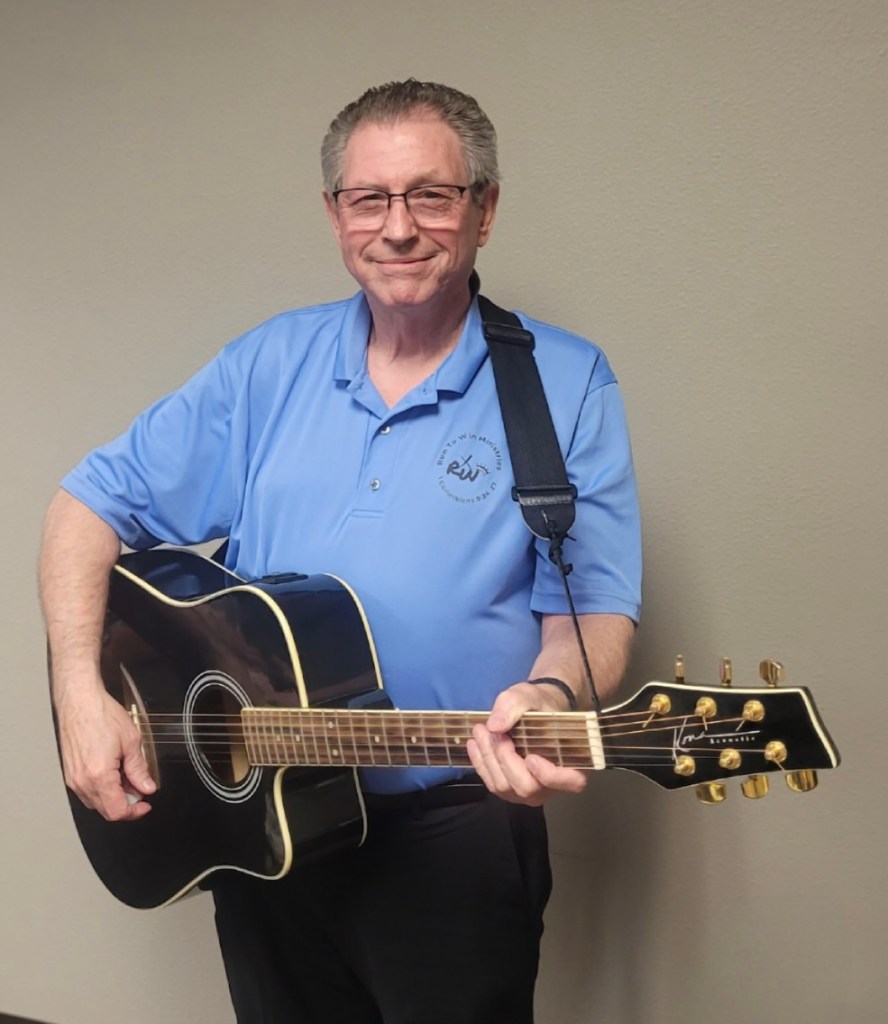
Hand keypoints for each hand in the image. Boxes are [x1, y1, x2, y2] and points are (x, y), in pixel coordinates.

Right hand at [55, 680, 155, 820]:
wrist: (80, 701)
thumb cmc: (101, 715)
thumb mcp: (131, 741)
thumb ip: (140, 769)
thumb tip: (147, 787)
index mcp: (99, 776)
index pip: (117, 811)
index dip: (134, 812)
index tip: (145, 805)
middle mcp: (82, 781)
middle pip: (106, 810)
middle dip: (127, 803)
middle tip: (140, 788)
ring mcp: (73, 778)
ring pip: (96, 802)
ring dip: (115, 796)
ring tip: (128, 776)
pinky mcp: (70, 772)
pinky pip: (87, 790)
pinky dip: (103, 788)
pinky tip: (114, 772)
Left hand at [467, 682, 586, 805]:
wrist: (534, 709)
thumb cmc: (539, 703)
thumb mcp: (528, 695)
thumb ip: (513, 705)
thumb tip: (495, 725)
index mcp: (572, 762)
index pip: (571, 782)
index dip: (550, 775)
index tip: (531, 757)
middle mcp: (553, 785)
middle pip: (526, 786)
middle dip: (504, 758)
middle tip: (491, 731)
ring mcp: (530, 791)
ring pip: (504, 787)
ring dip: (488, 758)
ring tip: (479, 730)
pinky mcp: (510, 789)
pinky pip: (492, 784)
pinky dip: (480, 763)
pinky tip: (474, 744)